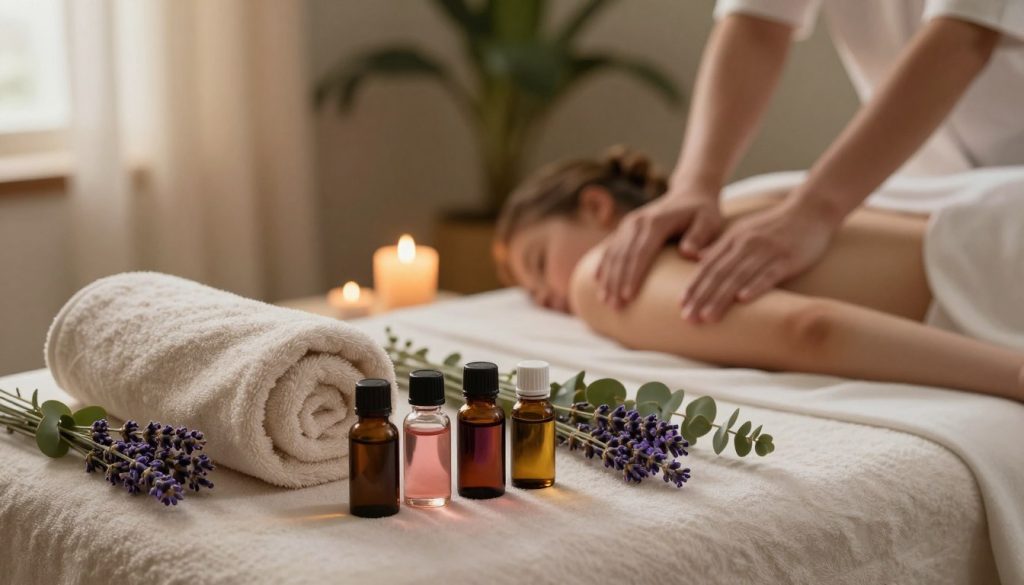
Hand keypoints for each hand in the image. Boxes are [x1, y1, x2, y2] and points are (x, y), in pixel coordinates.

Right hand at [596, 190, 722, 307]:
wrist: (690, 193)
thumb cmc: (703, 213)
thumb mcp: (709, 221)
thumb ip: (700, 236)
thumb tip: (687, 253)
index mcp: (656, 222)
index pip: (640, 253)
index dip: (632, 276)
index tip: (628, 297)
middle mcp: (638, 222)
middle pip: (623, 256)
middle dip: (616, 283)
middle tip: (615, 307)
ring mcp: (628, 224)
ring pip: (613, 254)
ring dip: (607, 278)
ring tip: (605, 301)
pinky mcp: (625, 228)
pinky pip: (610, 248)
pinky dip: (603, 266)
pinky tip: (597, 282)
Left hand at [681, 199, 836, 321]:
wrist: (810, 211)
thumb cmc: (774, 226)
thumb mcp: (743, 232)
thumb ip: (721, 247)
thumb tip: (697, 261)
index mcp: (732, 239)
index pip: (707, 265)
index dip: (694, 286)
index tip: (681, 305)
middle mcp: (746, 244)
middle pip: (719, 273)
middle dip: (701, 297)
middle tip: (688, 318)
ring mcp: (767, 251)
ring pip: (739, 276)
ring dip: (721, 298)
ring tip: (708, 317)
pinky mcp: (787, 258)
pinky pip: (769, 274)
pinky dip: (755, 286)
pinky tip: (743, 300)